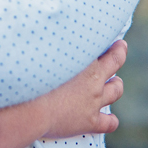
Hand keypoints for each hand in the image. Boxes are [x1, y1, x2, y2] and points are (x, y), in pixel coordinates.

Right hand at [0, 39, 127, 147]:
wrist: (27, 108)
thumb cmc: (27, 76)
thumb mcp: (39, 51)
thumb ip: (47, 41)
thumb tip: (40, 25)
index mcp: (82, 59)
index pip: (99, 44)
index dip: (104, 39)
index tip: (105, 35)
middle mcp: (93, 79)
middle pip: (115, 63)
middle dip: (118, 54)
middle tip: (119, 48)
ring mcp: (94, 101)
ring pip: (116, 91)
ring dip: (116, 85)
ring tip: (115, 83)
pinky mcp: (89, 122)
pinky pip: (109, 123)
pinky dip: (110, 121)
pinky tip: (108, 120)